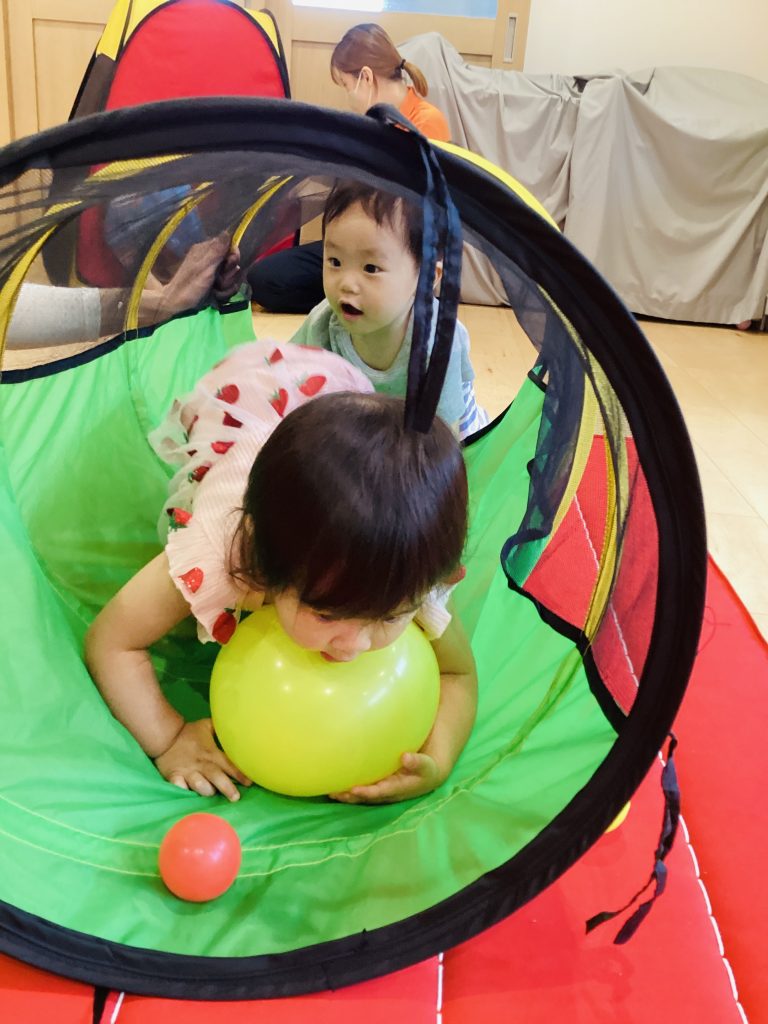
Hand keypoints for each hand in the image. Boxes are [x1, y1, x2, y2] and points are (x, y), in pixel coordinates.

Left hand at [138, 235, 240, 325]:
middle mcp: (211, 259)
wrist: (177, 303)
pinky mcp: (213, 284)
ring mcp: (212, 272)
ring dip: (227, 285)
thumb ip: (218, 250)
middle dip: (230, 274)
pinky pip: (227, 285)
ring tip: (216, 289)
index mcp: (207, 250)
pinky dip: (224, 292)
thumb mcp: (205, 266)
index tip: (229, 265)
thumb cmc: (190, 285)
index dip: (234, 256)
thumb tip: (228, 232)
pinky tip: (216, 294)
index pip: (230, 246)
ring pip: (231, 276)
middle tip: (219, 280)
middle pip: (233, 263)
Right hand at [154, 718, 251, 801]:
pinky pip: (179, 788)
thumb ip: (221, 729)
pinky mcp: (174, 776)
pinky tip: (190, 796)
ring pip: (199, 784)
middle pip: (216, 777)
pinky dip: (184, 792)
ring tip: (213, 794)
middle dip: (227, 788)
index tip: (250, 783)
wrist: (165, 735)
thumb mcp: (207, 726)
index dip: (240, 774)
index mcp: (211, 753)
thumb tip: (238, 727)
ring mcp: (187, 771)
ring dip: (207, 791)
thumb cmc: (189, 732)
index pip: (228, 764)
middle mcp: (200, 763)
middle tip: (235, 798)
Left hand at [329, 752, 444, 804]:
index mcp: (399, 789)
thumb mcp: (426, 766)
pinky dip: (349, 790)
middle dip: (352, 797)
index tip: (355, 789)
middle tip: (336, 793)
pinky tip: (335, 784)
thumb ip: (417, 762)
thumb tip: (405, 757)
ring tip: (331, 792)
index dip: (368, 792)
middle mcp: (388, 794)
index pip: (381, 792)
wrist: (427, 776)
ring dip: (347, 796)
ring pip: (362, 797)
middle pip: (367, 798)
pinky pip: (361, 790)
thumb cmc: (426, 769)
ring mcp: (382, 792)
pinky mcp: (378, 787)